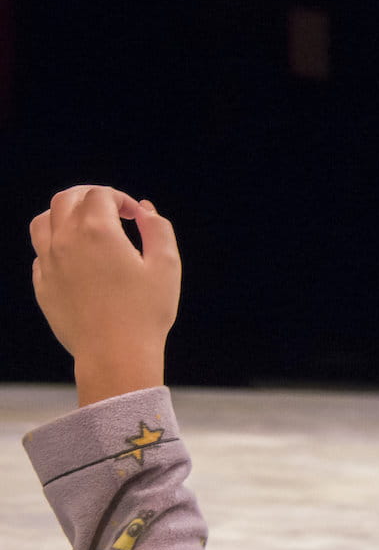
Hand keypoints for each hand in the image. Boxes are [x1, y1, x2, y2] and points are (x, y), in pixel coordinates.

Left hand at [29, 185, 180, 404]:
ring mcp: (49, 263)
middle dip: (90, 196)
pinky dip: (56, 245)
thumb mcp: (167, 266)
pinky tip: (77, 258)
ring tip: (84, 226)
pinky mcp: (42, 285)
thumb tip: (144, 210)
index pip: (100, 195)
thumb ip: (158, 230)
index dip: (120, 198)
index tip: (135, 216)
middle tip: (110, 209)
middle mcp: (66, 240)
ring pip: (44, 221)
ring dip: (64, 215)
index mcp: (97, 231)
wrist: (115, 355)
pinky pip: (41, 253)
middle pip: (66, 199)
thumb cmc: (146, 312)